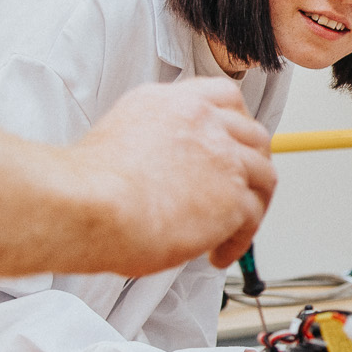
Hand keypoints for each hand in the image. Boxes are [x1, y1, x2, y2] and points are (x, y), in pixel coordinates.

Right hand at [68, 79, 277, 271]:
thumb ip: (155, 144)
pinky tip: (218, 254)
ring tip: (234, 230)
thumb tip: (166, 169)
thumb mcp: (121, 138)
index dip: (236, 123)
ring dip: (253, 205)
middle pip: (254, 136)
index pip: (224, 97)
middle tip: (242, 189)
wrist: (90, 206)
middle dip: (253, 164)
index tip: (234, 144)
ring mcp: (223, 157)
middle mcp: (203, 122)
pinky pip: (252, 219)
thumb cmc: (88, 186)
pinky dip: (239, 241)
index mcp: (172, 103)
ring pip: (262, 176)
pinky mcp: (233, 197)